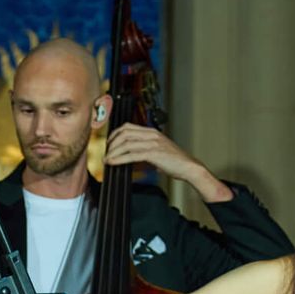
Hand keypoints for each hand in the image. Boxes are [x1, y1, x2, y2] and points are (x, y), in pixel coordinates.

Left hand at [103, 123, 230, 201]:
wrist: (189, 167)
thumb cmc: (175, 161)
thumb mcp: (157, 151)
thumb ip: (143, 150)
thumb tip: (128, 156)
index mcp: (152, 132)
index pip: (128, 127)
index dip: (114, 134)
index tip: (108, 144)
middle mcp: (151, 135)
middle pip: (124, 133)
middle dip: (111, 143)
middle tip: (106, 153)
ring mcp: (152, 143)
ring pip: (126, 143)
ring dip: (113, 152)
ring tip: (107, 160)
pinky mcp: (153, 153)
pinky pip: (131, 155)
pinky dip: (119, 159)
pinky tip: (114, 163)